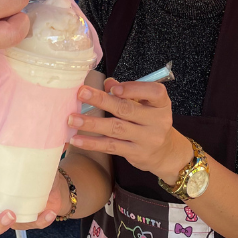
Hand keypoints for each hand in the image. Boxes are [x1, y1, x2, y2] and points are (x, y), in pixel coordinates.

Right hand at [0, 143, 63, 233]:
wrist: (56, 186)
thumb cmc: (37, 169)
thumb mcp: (33, 154)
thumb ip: (30, 143)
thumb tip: (35, 123)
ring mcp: (8, 211)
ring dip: (0, 220)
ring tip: (11, 213)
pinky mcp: (26, 220)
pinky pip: (31, 223)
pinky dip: (40, 219)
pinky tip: (48, 212)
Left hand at [68, 79, 191, 184]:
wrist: (165, 153)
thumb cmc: (150, 121)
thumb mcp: (145, 104)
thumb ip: (128, 92)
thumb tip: (107, 82)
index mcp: (161, 104)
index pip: (154, 92)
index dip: (133, 89)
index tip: (113, 88)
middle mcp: (158, 121)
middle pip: (127, 109)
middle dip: (102, 101)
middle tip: (81, 93)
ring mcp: (147, 139)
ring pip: (116, 129)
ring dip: (92, 123)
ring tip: (73, 119)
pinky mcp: (136, 154)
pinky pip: (111, 147)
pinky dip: (93, 143)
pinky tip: (77, 140)